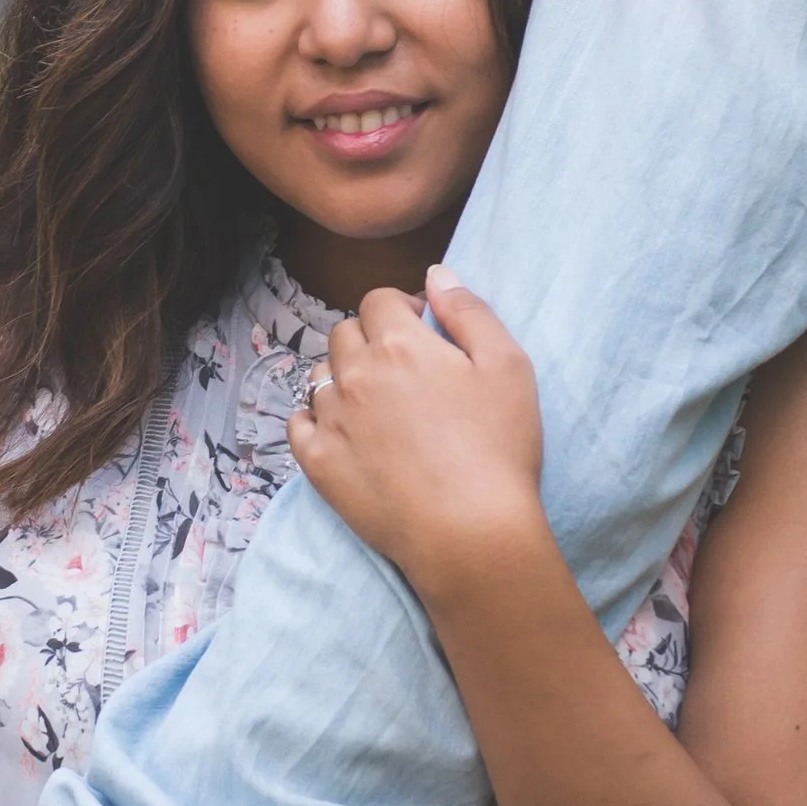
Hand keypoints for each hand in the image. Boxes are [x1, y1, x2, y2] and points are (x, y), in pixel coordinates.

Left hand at [287, 269, 548, 592]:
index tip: (421, 329)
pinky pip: (298, 423)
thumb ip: (469, 310)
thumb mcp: (507, 365)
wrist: (469, 532)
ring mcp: (331, 419)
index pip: (378, 300)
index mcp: (398, 343)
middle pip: (344, 333)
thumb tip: (436, 273)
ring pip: (320, 376)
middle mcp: (355, 374)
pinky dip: (315, 419)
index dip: (400, 308)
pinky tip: (341, 431)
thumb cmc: (498, 447)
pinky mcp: (318, 463)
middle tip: (401, 368)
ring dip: (342, 377)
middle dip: (368, 339)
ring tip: (375, 403)